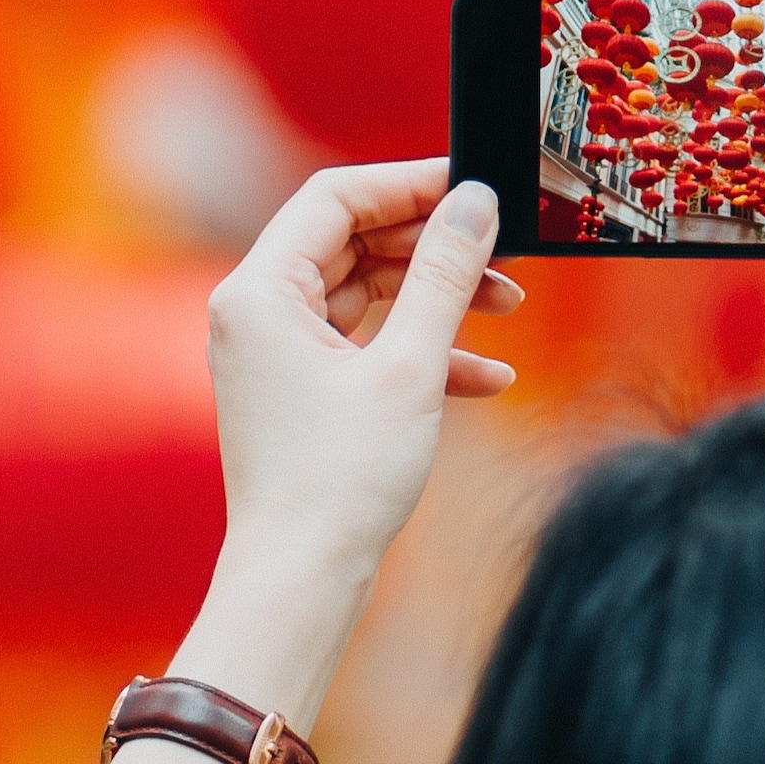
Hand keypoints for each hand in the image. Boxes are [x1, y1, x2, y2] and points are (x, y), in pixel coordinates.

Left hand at [203, 161, 520, 595]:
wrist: (301, 579)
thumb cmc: (339, 480)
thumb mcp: (408, 367)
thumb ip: (445, 276)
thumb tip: (474, 203)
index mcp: (260, 290)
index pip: (335, 196)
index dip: (410, 183)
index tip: (475, 186)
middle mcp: (256, 312)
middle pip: (354, 241)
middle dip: (435, 247)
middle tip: (504, 252)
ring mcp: (275, 353)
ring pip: (367, 293)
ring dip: (438, 300)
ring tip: (508, 309)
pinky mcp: (300, 391)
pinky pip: (364, 345)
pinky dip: (421, 351)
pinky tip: (487, 377)